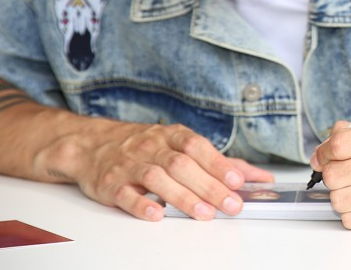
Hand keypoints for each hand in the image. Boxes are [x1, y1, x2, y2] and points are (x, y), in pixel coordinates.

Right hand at [43, 118, 273, 221]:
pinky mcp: (111, 184)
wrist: (91, 144)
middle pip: (182, 165)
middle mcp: (152, 147)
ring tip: (204, 214)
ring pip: (157, 178)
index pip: (198, 147)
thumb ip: (220, 162)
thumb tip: (259, 177)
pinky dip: (142, 204)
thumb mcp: (181, 145)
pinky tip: (157, 215)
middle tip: (230, 205)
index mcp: (171, 136)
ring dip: (182, 197)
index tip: (237, 181)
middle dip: (209, 186)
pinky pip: (125, 194)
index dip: (218, 163)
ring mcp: (130, 165)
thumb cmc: (145, 147)